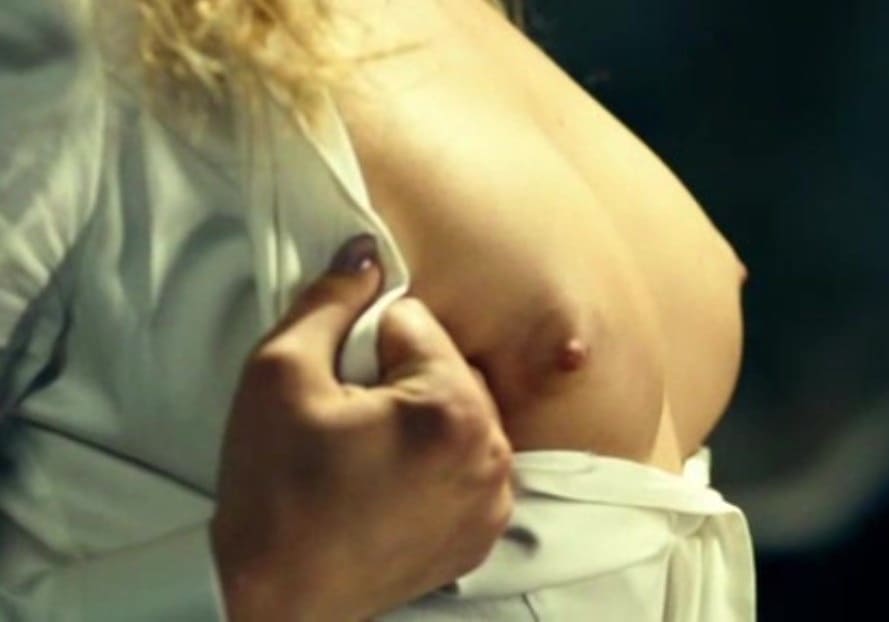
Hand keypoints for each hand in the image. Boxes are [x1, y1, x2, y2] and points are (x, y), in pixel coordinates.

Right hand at [210, 234, 512, 620]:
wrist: (271, 599)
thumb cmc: (272, 491)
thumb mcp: (279, 372)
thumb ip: (331, 299)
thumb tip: (366, 251)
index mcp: (452, 407)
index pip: (416, 323)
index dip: (365, 345)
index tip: (337, 386)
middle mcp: (491, 452)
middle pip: (448, 368)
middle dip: (400, 380)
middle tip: (346, 424)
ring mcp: (493, 499)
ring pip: (461, 415)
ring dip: (421, 421)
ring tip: (364, 459)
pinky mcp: (483, 533)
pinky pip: (469, 466)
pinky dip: (437, 465)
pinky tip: (386, 487)